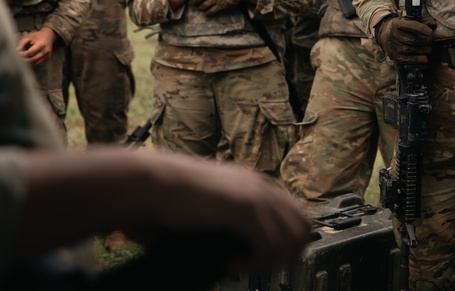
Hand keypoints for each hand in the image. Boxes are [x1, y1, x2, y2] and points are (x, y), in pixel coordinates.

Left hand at [18, 27, 56, 67]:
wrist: (48, 36)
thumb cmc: (37, 36)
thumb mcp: (29, 36)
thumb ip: (22, 43)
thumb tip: (17, 50)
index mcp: (41, 44)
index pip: (30, 53)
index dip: (22, 54)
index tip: (18, 53)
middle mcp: (45, 51)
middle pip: (32, 59)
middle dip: (24, 60)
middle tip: (19, 58)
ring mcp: (47, 55)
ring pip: (35, 63)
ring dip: (28, 63)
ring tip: (23, 60)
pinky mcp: (47, 58)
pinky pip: (39, 64)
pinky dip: (33, 64)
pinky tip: (29, 61)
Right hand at [128, 154, 312, 273]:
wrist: (152, 186)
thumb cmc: (172, 200)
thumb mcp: (213, 209)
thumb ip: (235, 224)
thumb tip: (245, 252)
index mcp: (256, 185)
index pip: (296, 216)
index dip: (286, 244)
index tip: (263, 261)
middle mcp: (262, 187)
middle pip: (302, 228)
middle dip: (285, 255)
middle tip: (257, 268)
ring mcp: (255, 195)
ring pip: (290, 239)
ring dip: (269, 261)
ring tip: (243, 267)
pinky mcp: (244, 208)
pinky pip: (269, 244)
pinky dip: (255, 262)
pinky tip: (233, 263)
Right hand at [376, 15, 434, 63]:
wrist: (387, 33)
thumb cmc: (403, 26)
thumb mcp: (411, 20)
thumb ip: (423, 21)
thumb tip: (433, 24)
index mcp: (397, 23)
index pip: (410, 26)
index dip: (421, 29)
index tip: (430, 32)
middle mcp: (393, 34)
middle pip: (409, 39)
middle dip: (423, 41)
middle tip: (430, 41)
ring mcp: (392, 45)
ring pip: (407, 50)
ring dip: (421, 51)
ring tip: (429, 49)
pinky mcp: (393, 55)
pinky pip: (403, 59)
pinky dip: (415, 60)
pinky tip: (424, 59)